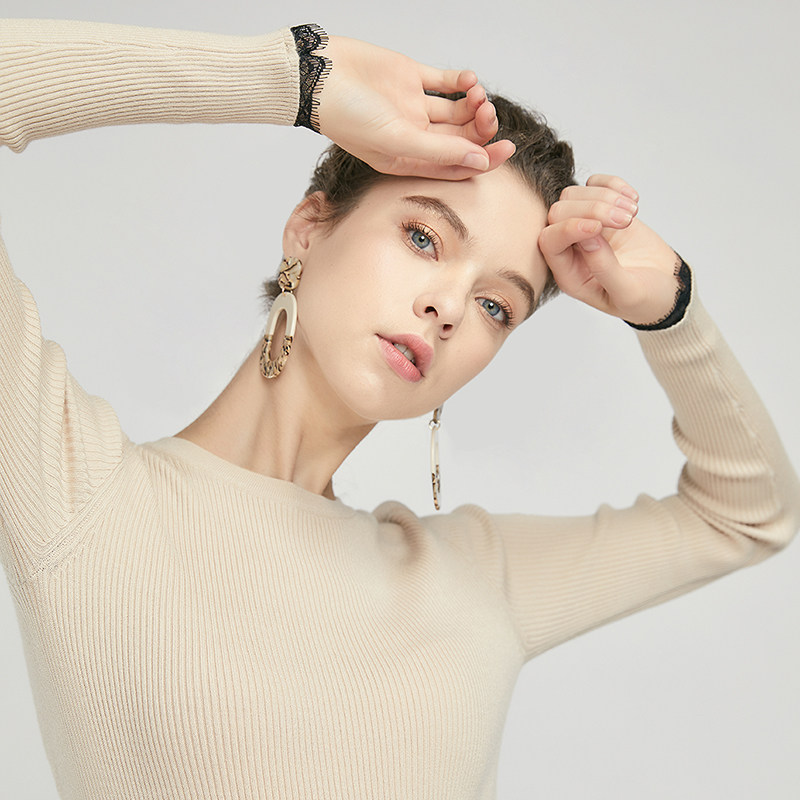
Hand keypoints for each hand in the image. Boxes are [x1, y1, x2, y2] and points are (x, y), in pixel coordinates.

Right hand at [316, 36, 515, 179]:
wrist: (316, 75)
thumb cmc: (346, 116)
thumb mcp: (396, 141)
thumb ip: (439, 153)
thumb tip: (480, 162)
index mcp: (407, 161)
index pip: (455, 166)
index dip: (484, 159)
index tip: (507, 149)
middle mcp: (412, 136)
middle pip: (460, 139)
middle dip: (480, 129)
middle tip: (489, 115)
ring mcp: (412, 106)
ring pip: (457, 111)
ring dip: (473, 104)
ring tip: (477, 94)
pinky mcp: (410, 77)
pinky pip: (445, 82)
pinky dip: (462, 82)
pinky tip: (468, 81)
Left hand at [538, 175, 682, 325]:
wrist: (668, 286)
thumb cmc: (645, 298)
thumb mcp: (627, 293)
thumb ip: (604, 269)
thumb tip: (587, 236)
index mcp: (569, 274)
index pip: (549, 241)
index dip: (569, 228)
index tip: (600, 228)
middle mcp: (570, 248)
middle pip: (559, 212)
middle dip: (592, 209)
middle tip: (626, 220)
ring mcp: (585, 226)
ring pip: (574, 194)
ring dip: (605, 196)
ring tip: (633, 213)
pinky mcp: (602, 210)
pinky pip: (594, 184)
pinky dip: (612, 184)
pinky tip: (633, 200)